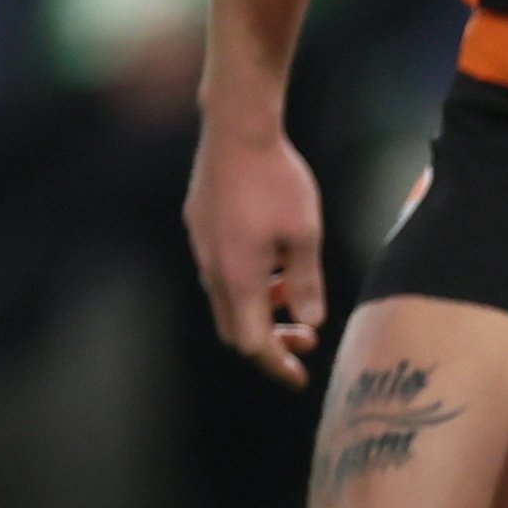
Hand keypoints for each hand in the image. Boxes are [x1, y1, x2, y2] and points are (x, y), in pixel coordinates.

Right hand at [185, 119, 329, 387]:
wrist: (236, 129)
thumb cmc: (277, 182)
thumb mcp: (306, 237)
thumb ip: (307, 285)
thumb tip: (310, 322)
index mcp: (238, 278)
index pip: (251, 343)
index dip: (276, 366)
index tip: (300, 378)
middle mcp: (212, 267)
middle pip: (233, 327)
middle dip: (268, 342)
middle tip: (303, 339)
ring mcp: (201, 244)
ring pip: (225, 297)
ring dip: (258, 309)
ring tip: (292, 293)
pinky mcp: (198, 223)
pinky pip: (219, 268)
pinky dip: (246, 282)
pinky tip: (271, 259)